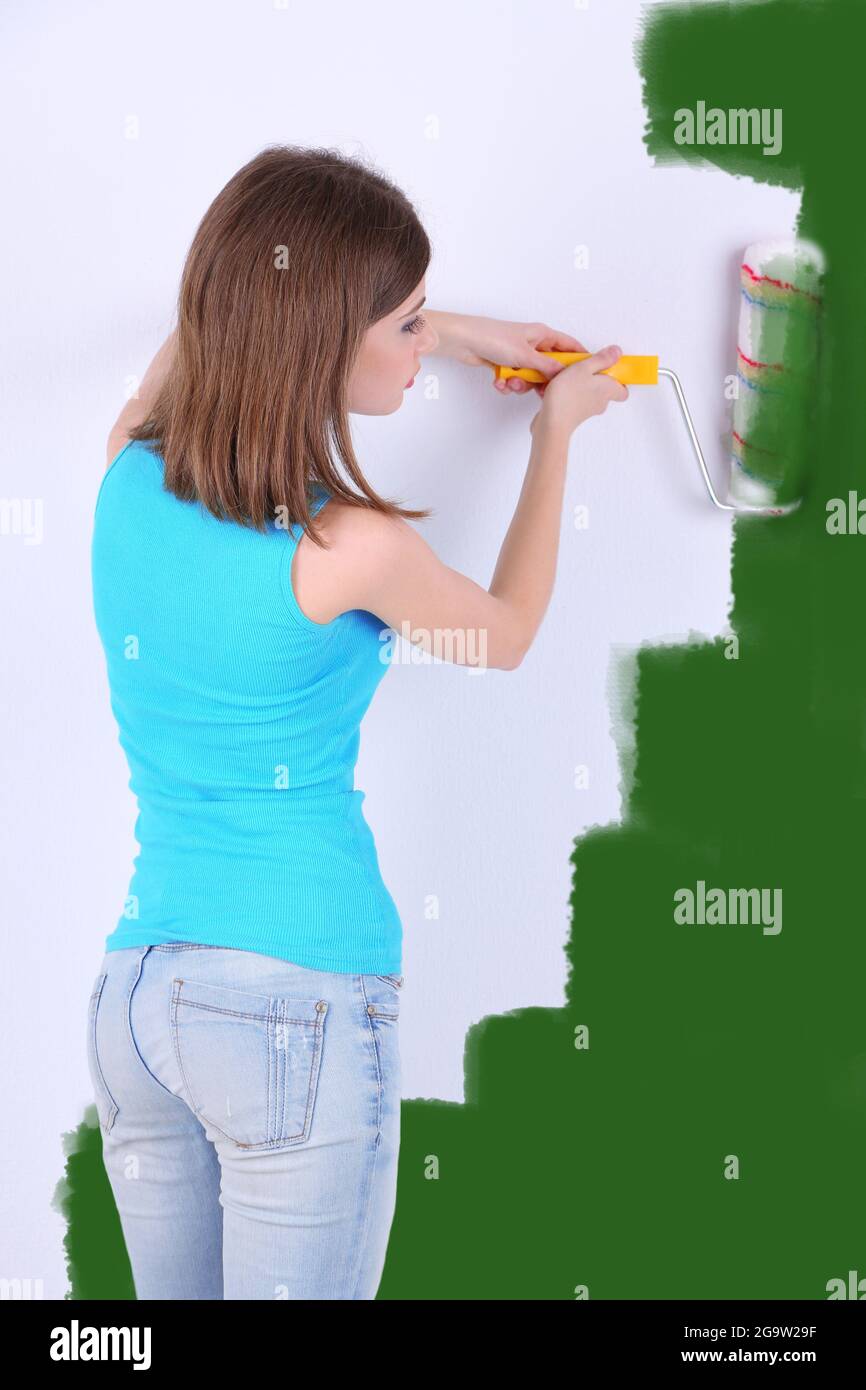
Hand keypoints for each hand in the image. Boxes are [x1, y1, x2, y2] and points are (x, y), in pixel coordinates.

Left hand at [436, 313, 587, 396]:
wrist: (464, 341)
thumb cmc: (493, 338)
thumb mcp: (525, 355)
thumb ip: (547, 367)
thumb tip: (564, 375)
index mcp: (542, 335)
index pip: (569, 346)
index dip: (578, 359)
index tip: (584, 374)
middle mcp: (533, 344)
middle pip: (550, 367)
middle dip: (542, 381)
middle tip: (540, 390)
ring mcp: (519, 355)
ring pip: (531, 377)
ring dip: (521, 384)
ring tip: (511, 382)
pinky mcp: (506, 364)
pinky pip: (515, 380)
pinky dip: (508, 384)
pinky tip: (499, 382)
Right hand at [531, 344, 628, 438]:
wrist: (552, 421)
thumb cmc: (568, 396)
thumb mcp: (584, 367)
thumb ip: (602, 359)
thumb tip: (616, 352)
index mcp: (608, 389)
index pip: (623, 390)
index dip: (618, 380)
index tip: (610, 368)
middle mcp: (601, 402)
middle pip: (605, 390)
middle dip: (596, 379)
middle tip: (587, 368)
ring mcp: (588, 410)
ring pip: (589, 394)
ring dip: (580, 385)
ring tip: (569, 375)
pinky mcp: (574, 415)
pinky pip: (576, 400)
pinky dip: (570, 393)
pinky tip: (558, 386)